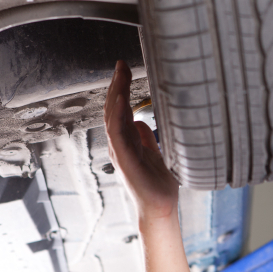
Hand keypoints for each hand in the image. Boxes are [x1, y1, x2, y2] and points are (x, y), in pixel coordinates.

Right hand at [103, 60, 178, 220]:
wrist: (160, 206)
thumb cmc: (156, 183)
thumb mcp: (154, 153)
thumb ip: (145, 137)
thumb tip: (140, 121)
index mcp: (126, 141)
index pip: (119, 109)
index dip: (120, 88)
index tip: (123, 69)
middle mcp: (120, 144)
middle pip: (113, 109)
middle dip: (116, 85)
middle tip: (120, 64)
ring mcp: (121, 152)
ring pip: (113, 117)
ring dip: (116, 94)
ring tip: (120, 75)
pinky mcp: (126, 161)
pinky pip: (118, 135)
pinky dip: (117, 116)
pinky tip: (120, 100)